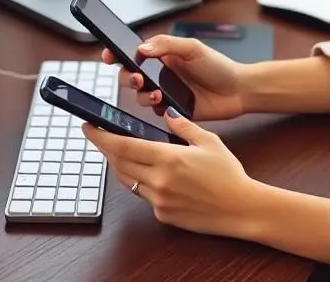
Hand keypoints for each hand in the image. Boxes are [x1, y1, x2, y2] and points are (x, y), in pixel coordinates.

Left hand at [82, 110, 258, 237]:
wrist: (240, 207)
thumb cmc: (228, 174)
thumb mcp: (209, 142)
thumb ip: (184, 127)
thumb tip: (168, 114)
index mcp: (168, 158)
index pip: (124, 146)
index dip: (102, 137)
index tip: (88, 128)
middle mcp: (158, 181)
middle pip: (119, 163)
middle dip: (107, 149)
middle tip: (101, 137)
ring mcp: (158, 200)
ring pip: (127, 181)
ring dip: (121, 166)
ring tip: (124, 153)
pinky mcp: (162, 214)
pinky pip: (142, 195)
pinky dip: (141, 182)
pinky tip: (151, 175)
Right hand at [102, 34, 245, 121]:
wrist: (237, 91)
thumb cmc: (218, 66)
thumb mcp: (193, 48)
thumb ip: (167, 45)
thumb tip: (142, 48)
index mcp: (163, 56)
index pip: (133, 53)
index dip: (117, 54)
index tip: (108, 55)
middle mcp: (160, 74)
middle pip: (130, 76)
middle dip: (127, 78)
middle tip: (136, 78)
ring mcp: (164, 93)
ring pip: (139, 96)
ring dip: (142, 95)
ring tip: (156, 93)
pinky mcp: (171, 111)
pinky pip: (153, 112)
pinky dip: (154, 108)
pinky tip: (164, 105)